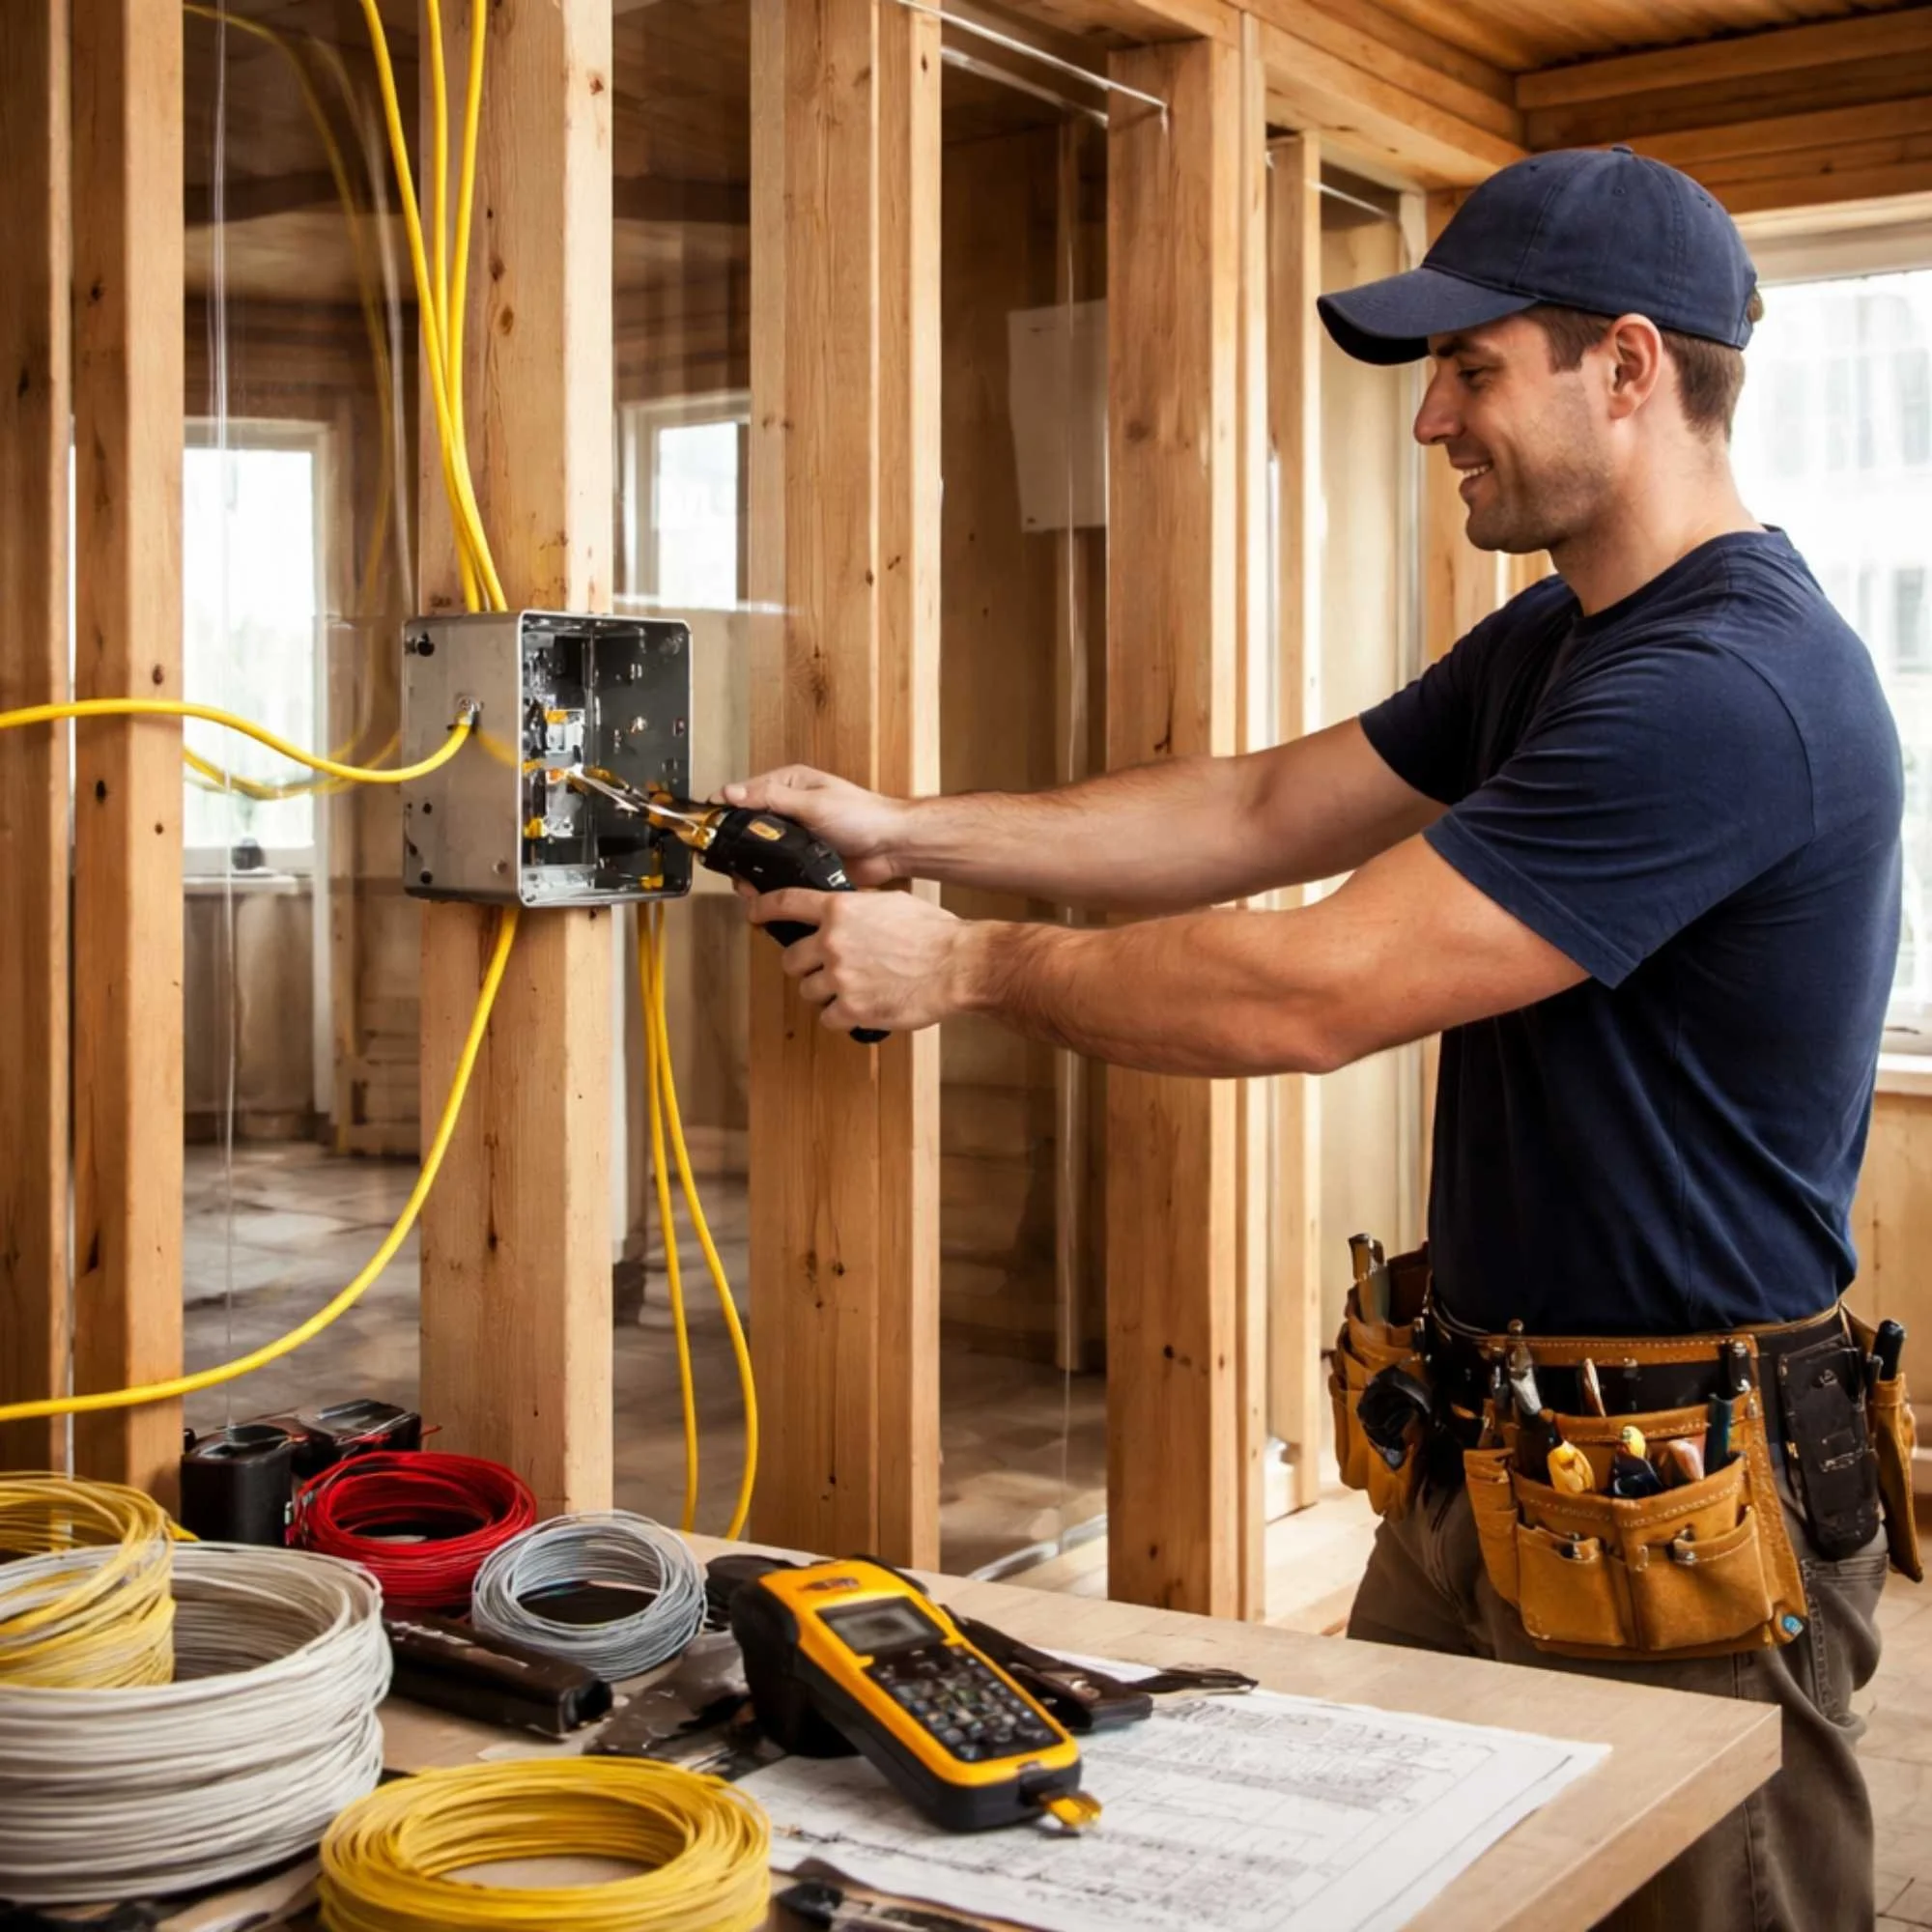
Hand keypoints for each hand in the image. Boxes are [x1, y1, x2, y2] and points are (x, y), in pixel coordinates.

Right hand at [720, 766, 907, 887]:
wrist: (892, 846)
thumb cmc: (863, 816)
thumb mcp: (814, 802)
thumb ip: (772, 798)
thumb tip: (733, 792)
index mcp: (789, 786)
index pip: (745, 793)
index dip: (724, 809)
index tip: (707, 825)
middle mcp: (788, 810)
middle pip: (747, 827)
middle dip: (735, 846)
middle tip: (727, 863)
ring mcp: (795, 838)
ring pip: (759, 854)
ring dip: (750, 869)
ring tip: (746, 884)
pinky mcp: (803, 862)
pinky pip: (777, 872)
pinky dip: (768, 882)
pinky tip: (763, 892)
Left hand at [745, 886, 981, 1032]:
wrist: (958, 965)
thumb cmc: (934, 933)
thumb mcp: (892, 903)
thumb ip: (859, 906)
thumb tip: (844, 911)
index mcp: (840, 910)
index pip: (785, 904)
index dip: (762, 909)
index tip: (753, 914)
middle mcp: (832, 942)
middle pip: (791, 959)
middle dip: (804, 966)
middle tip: (824, 970)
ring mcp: (840, 978)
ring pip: (808, 991)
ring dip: (824, 993)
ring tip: (852, 990)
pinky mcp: (852, 1009)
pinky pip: (827, 1018)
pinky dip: (840, 1016)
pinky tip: (862, 1008)